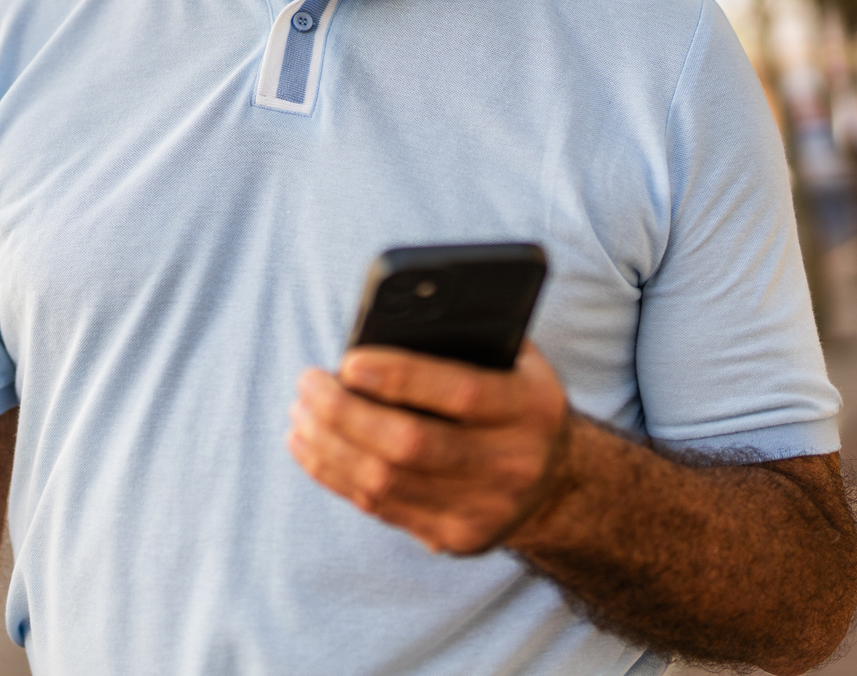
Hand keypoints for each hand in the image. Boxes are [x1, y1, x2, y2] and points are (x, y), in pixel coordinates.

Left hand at [286, 343, 572, 555]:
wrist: (555, 482)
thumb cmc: (512, 397)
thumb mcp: (512, 360)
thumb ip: (464, 338)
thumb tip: (388, 318)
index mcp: (531, 408)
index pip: (461, 393)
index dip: (400, 376)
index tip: (348, 360)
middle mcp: (514, 464)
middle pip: (411, 445)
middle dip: (345, 413)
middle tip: (308, 382)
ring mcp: (484, 510)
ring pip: (385, 481)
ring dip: (328, 444)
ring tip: (301, 411)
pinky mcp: (455, 538)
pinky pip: (379, 507)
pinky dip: (333, 473)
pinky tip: (310, 445)